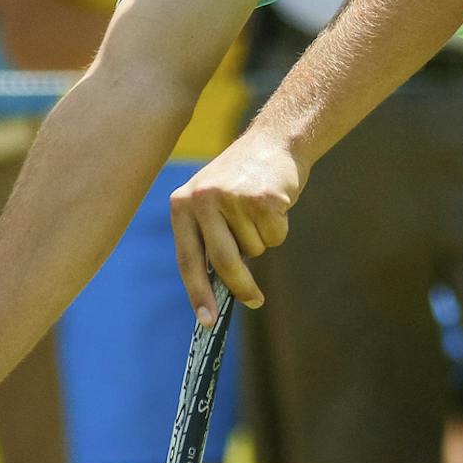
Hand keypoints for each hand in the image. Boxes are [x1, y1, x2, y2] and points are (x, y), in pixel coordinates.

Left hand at [171, 129, 302, 321]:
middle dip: (241, 287)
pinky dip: (280, 228)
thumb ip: (207, 237)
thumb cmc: (242, 180)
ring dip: (263, 240)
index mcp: (182, 204)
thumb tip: (215, 291)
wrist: (274, 141)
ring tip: (260, 211)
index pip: (187, 259)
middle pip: (224, 262)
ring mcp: (233, 198)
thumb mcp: (211, 201)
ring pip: (255, 250)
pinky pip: (275, 236)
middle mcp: (202, 199)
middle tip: (254, 301)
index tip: (207, 321)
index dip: (197, 293)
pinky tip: (276, 203)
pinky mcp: (262, 198)